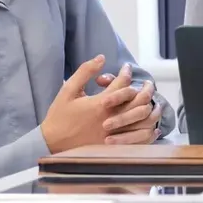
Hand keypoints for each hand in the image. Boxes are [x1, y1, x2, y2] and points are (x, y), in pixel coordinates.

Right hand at [42, 57, 157, 152]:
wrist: (51, 143)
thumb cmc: (59, 116)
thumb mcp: (68, 90)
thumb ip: (85, 72)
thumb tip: (102, 57)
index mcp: (100, 103)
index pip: (122, 83)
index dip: (126, 72)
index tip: (126, 67)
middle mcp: (111, 118)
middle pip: (139, 99)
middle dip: (146, 88)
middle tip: (146, 82)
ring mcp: (115, 133)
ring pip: (143, 118)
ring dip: (150, 105)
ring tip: (150, 99)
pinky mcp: (116, 145)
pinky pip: (140, 137)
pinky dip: (149, 128)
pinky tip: (151, 120)